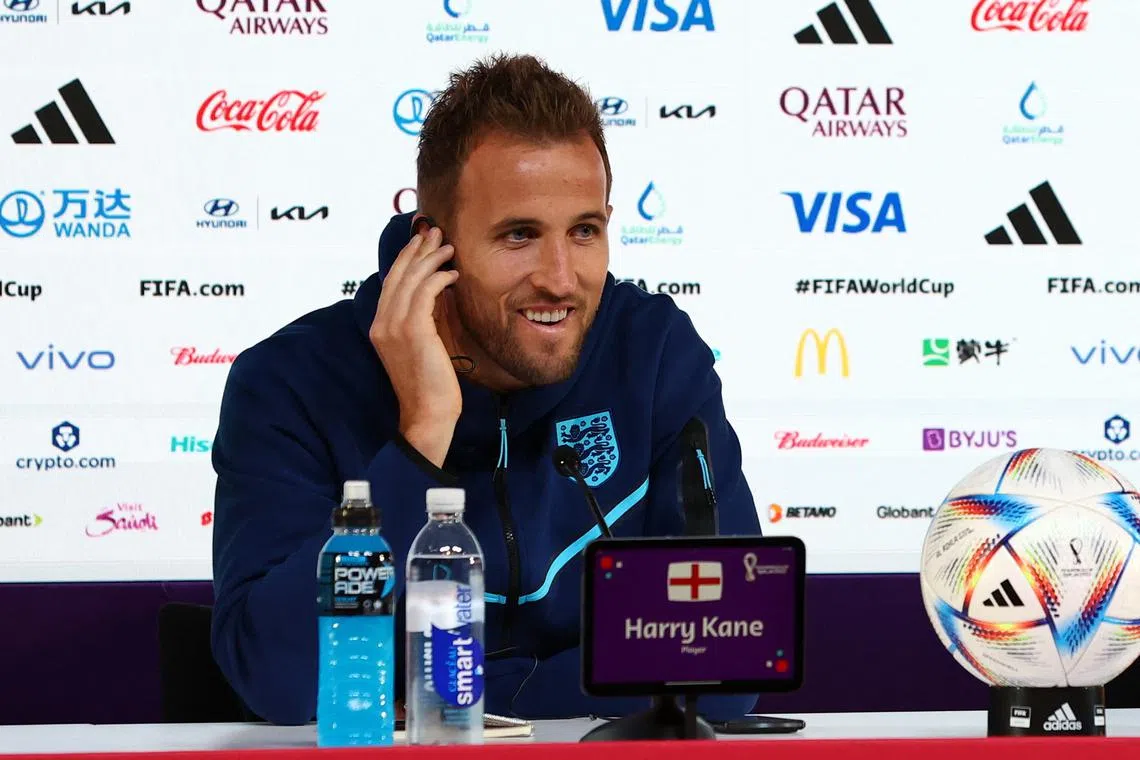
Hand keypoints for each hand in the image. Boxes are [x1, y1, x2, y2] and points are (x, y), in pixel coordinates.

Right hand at [370, 226, 460, 467]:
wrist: (427, 414)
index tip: (420, 242)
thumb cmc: (430, 385)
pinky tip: (453, 274)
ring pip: (411, 279)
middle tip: (434, 231)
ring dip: (431, 258)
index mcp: (380, 327)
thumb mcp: (421, 346)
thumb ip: (422, 320)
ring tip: (448, 246)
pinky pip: (425, 292)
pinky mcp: (412, 330)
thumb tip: (437, 292)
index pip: (391, 282)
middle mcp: (382, 323)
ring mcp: (394, 326)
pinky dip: (439, 278)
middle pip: (398, 274)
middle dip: (417, 249)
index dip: (405, 258)